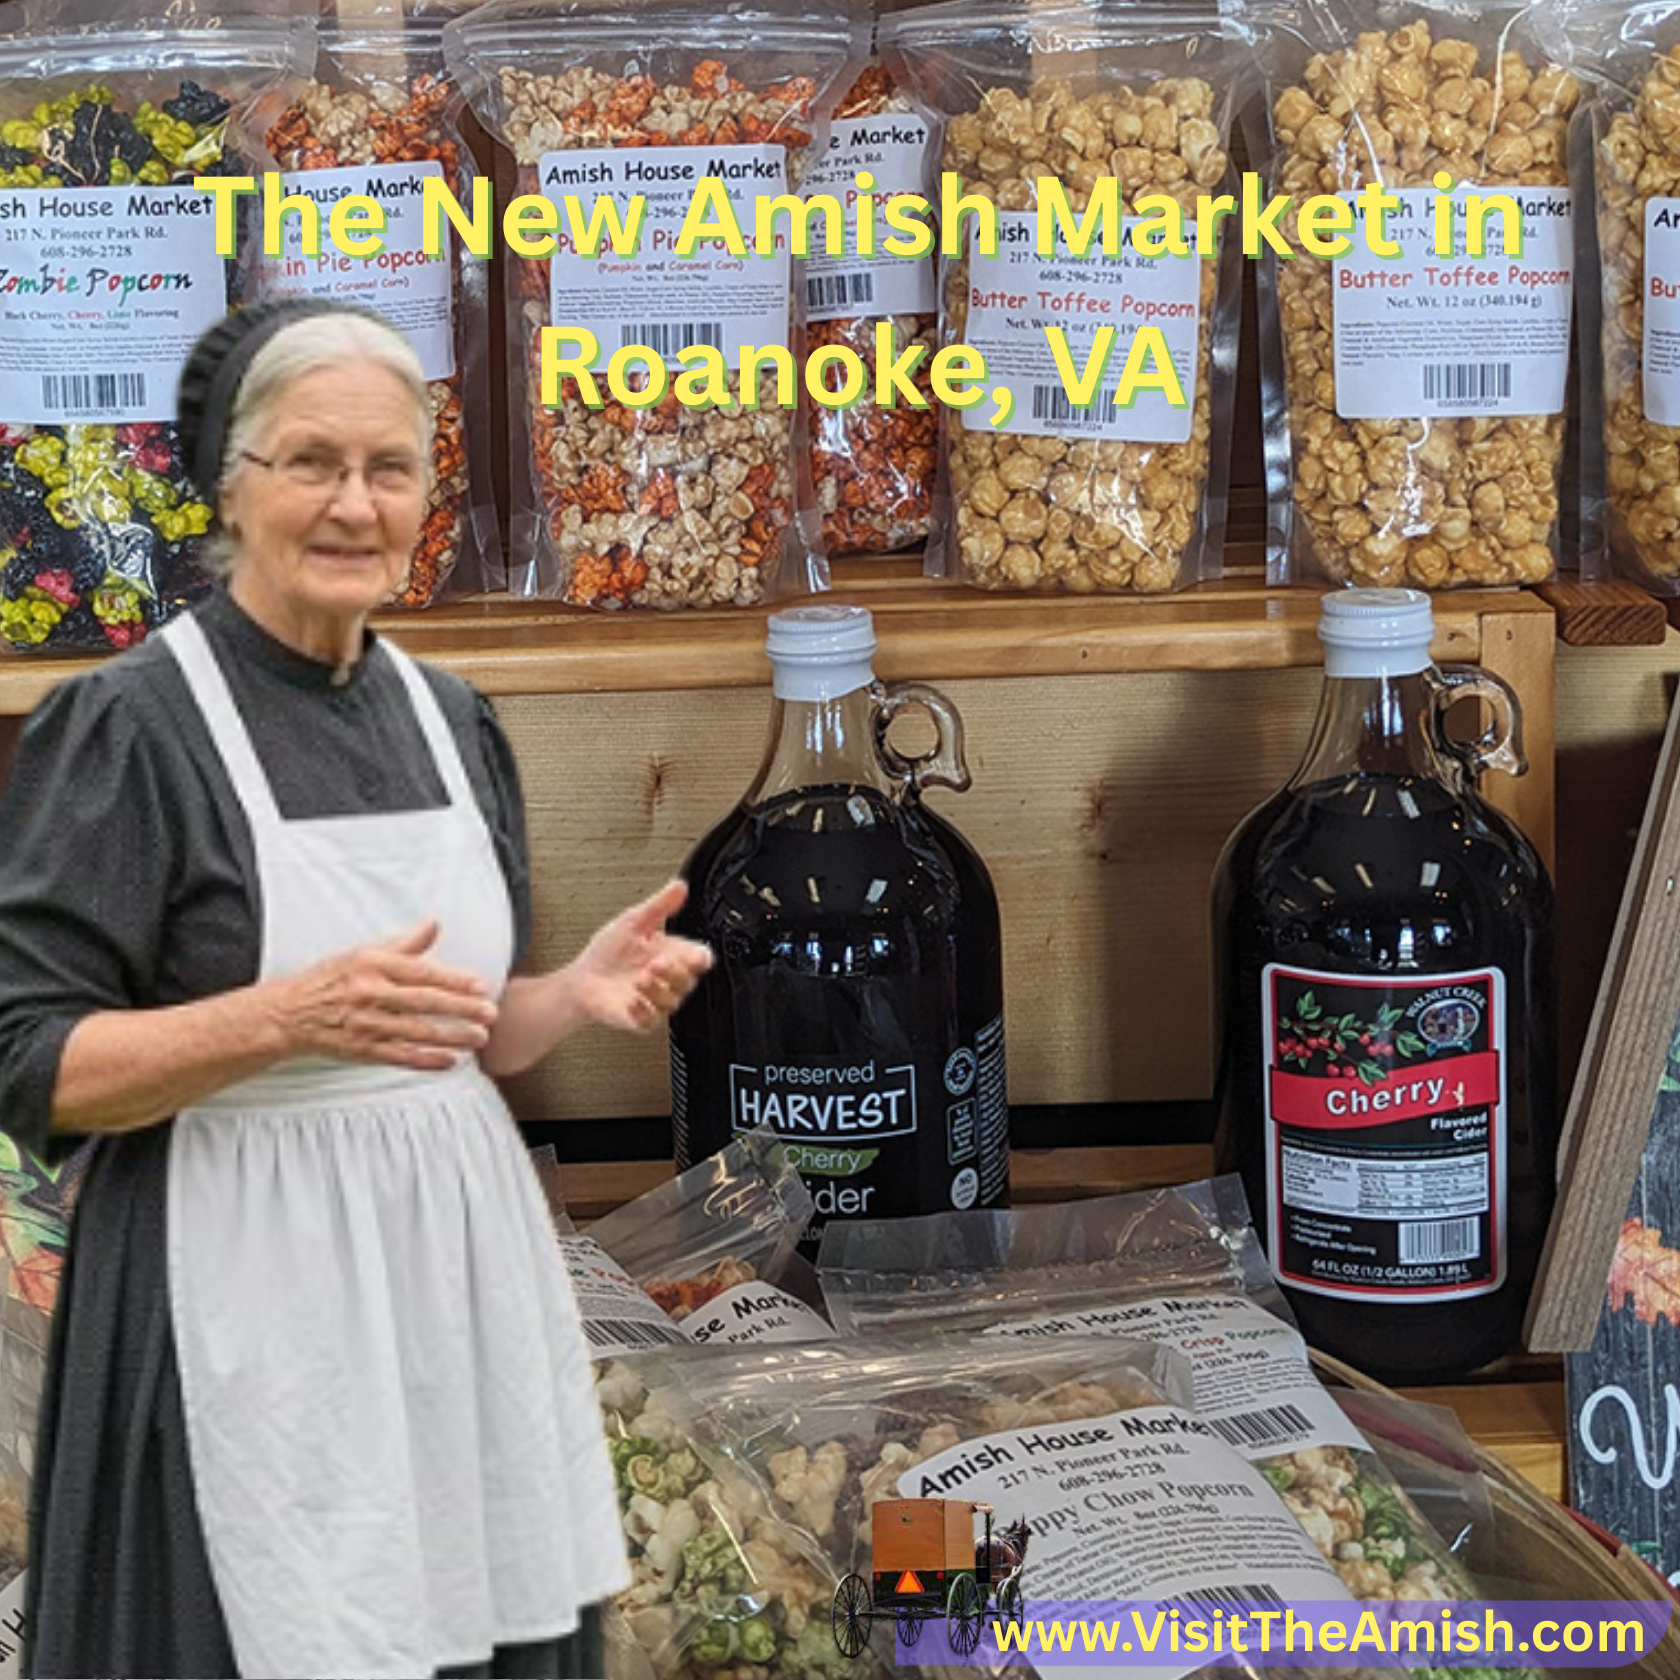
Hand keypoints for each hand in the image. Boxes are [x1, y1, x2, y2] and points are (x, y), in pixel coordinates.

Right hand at [270, 920, 499, 1070]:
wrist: (289, 1013)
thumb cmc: (330, 979)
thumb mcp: (363, 952)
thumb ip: (404, 943)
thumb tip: (433, 924)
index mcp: (372, 965)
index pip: (420, 972)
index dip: (453, 980)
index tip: (479, 986)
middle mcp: (369, 994)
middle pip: (423, 1002)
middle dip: (461, 1009)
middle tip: (490, 1014)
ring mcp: (365, 1024)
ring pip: (416, 1032)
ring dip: (451, 1037)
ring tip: (478, 1039)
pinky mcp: (362, 1049)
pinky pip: (400, 1056)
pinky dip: (427, 1060)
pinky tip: (450, 1061)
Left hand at [569, 880, 712, 1033]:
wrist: (582, 978)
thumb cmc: (609, 952)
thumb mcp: (634, 921)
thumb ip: (659, 905)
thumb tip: (679, 886)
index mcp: (672, 954)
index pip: (700, 959)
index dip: (700, 958)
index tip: (692, 954)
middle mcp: (666, 979)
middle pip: (689, 981)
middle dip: (675, 972)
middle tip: (657, 962)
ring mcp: (654, 1000)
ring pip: (672, 1001)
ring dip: (658, 989)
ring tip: (641, 978)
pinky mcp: (640, 1018)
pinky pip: (651, 1021)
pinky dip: (643, 1010)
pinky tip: (633, 999)